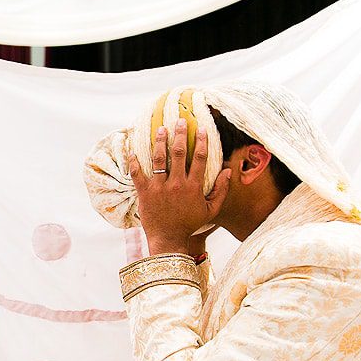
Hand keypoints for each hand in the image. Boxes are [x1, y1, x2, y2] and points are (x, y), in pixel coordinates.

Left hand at [128, 119, 230, 255]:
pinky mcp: (145, 193)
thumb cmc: (190, 224)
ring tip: (161, 129)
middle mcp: (176, 184)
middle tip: (179, 121)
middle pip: (178, 153)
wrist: (168, 239)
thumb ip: (221, 190)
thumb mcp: (211, 210)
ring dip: (160, 142)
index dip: (201, 141)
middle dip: (180, 135)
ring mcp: (159, 188)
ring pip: (159, 159)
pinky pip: (138, 174)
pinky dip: (135, 162)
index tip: (202, 129)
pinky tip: (133, 150)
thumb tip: (227, 170)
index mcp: (193, 187)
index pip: (199, 158)